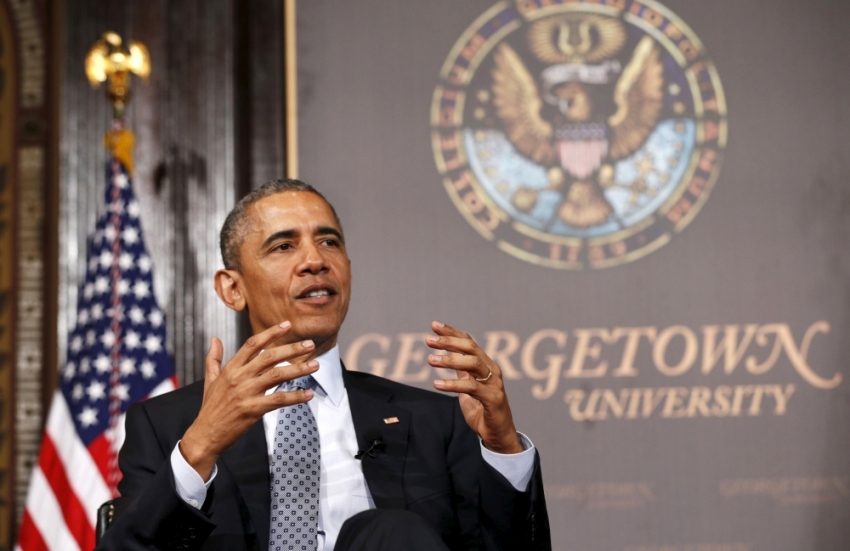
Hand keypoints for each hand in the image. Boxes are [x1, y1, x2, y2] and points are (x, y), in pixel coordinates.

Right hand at [180, 321, 319, 479]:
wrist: (205, 435)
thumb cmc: (210, 408)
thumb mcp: (209, 380)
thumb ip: (213, 358)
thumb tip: (215, 339)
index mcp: (230, 369)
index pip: (253, 344)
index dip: (271, 333)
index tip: (287, 325)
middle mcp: (239, 377)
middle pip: (269, 357)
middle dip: (292, 349)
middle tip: (309, 344)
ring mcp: (246, 393)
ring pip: (277, 375)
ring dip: (298, 369)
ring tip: (315, 365)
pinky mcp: (252, 409)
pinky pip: (278, 399)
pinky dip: (295, 396)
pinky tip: (308, 394)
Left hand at [426, 321, 522, 453]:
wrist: (498, 435)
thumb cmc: (483, 410)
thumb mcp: (468, 386)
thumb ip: (462, 371)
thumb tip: (448, 354)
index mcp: (485, 365)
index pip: (469, 342)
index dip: (452, 332)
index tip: (434, 325)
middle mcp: (492, 370)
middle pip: (471, 348)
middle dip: (449, 342)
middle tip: (428, 340)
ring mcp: (494, 384)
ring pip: (473, 364)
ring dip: (450, 360)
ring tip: (430, 360)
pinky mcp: (493, 399)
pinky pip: (472, 388)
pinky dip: (453, 384)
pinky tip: (437, 384)